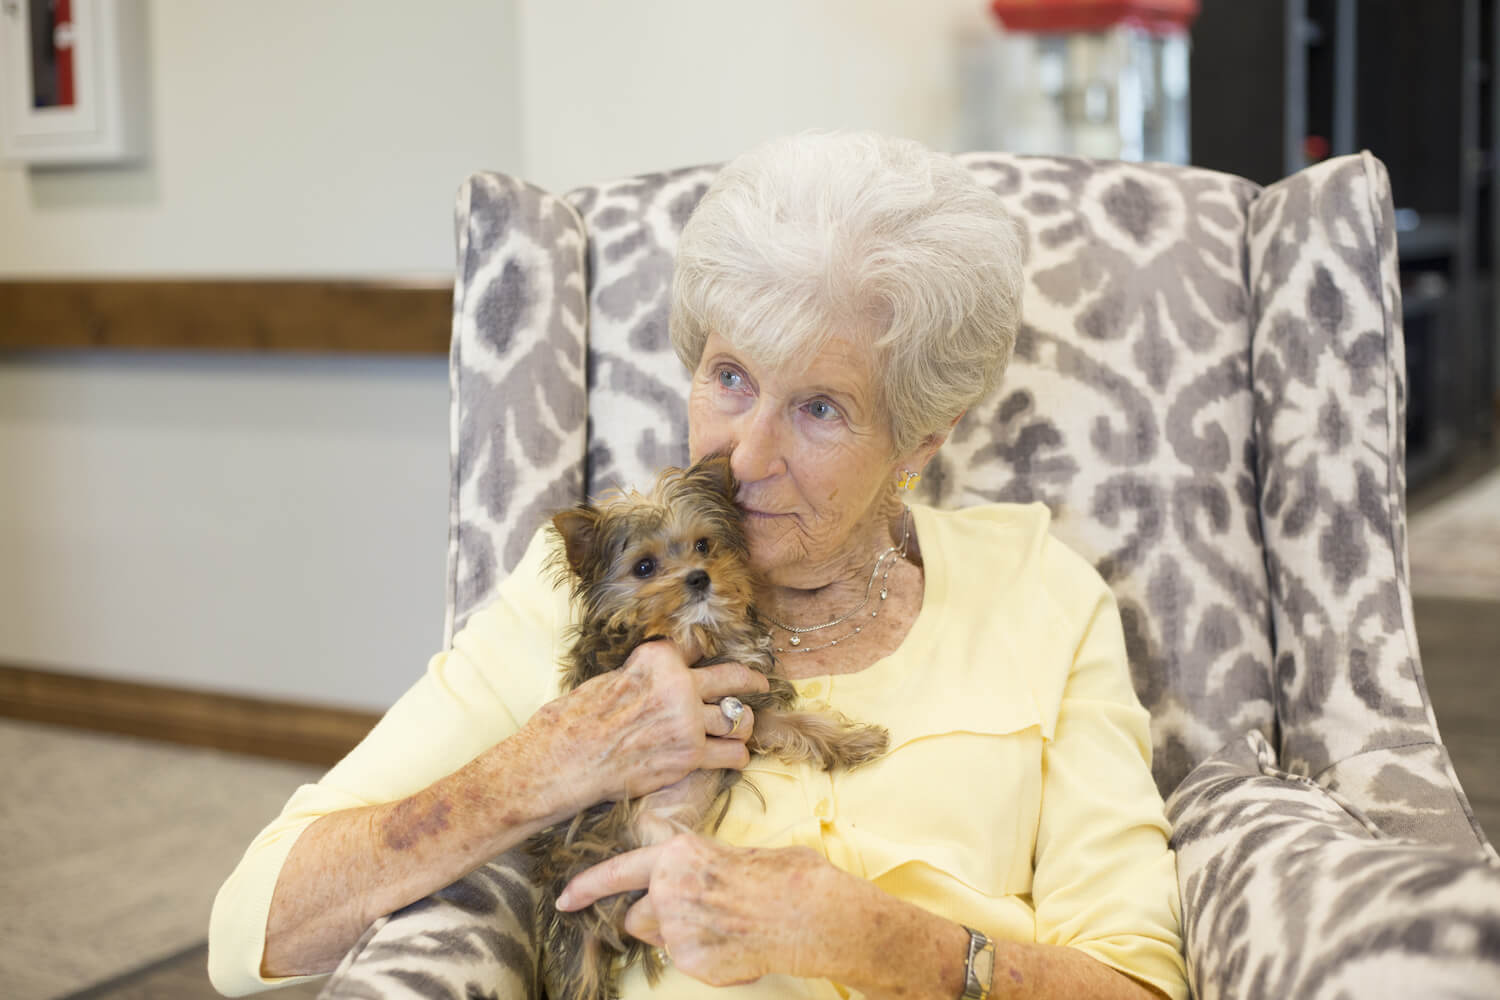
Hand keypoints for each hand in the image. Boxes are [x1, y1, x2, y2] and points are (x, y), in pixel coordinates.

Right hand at [528, 640, 766, 809]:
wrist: (568, 758)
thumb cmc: (580, 718)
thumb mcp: (616, 677)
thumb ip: (651, 675)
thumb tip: (673, 675)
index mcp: (658, 657)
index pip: (698, 647)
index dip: (707, 654)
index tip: (717, 657)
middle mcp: (679, 684)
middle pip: (733, 677)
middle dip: (752, 680)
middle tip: (761, 683)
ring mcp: (688, 721)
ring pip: (738, 718)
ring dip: (742, 723)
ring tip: (742, 726)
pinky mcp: (690, 755)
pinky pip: (732, 754)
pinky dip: (737, 755)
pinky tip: (735, 755)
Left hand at [555, 833, 833, 986]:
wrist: (812, 914)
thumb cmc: (783, 876)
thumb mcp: (731, 853)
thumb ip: (696, 867)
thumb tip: (690, 878)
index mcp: (677, 854)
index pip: (617, 873)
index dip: (586, 888)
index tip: (563, 900)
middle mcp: (668, 891)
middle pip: (637, 915)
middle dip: (655, 919)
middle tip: (699, 913)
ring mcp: (678, 930)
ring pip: (662, 940)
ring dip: (681, 937)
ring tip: (727, 927)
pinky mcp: (693, 962)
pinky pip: (687, 961)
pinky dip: (706, 958)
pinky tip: (738, 945)